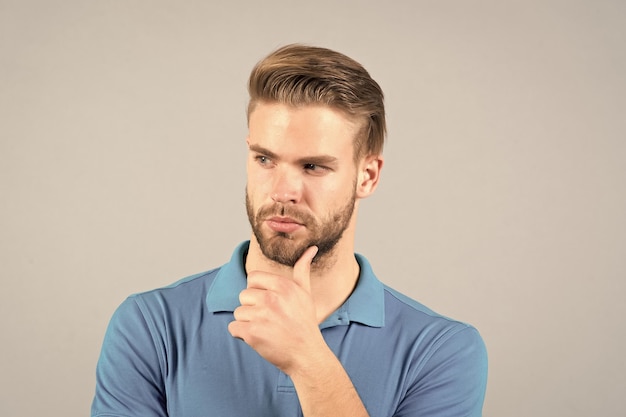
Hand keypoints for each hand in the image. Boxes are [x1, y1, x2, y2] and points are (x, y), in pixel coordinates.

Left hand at [228, 246, 324, 373]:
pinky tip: (259, 338)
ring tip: (266, 329)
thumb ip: (302, 269)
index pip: (252, 278)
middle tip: (270, 319)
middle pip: (243, 296)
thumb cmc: (304, 323)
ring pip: (238, 313)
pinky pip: (233, 329)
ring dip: (248, 323)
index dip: (258, 291)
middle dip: (253, 308)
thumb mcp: (305, 293)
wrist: (307, 355)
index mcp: (282, 286)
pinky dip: (242, 335)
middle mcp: (271, 298)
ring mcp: (261, 316)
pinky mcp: (252, 333)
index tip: (270, 303)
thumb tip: (311, 248)